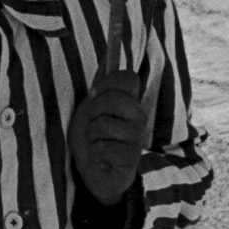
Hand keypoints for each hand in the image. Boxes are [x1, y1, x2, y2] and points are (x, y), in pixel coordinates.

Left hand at [68, 69, 154, 205]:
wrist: (93, 170)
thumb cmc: (92, 136)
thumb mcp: (90, 107)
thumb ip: (100, 86)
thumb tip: (106, 57)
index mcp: (130, 102)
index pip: (128, 78)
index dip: (108, 82)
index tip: (94, 93)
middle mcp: (138, 117)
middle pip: (116, 99)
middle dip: (94, 112)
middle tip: (93, 123)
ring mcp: (137, 138)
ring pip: (104, 125)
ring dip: (91, 134)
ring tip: (96, 142)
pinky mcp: (131, 159)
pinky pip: (103, 147)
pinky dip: (94, 153)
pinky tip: (101, 157)